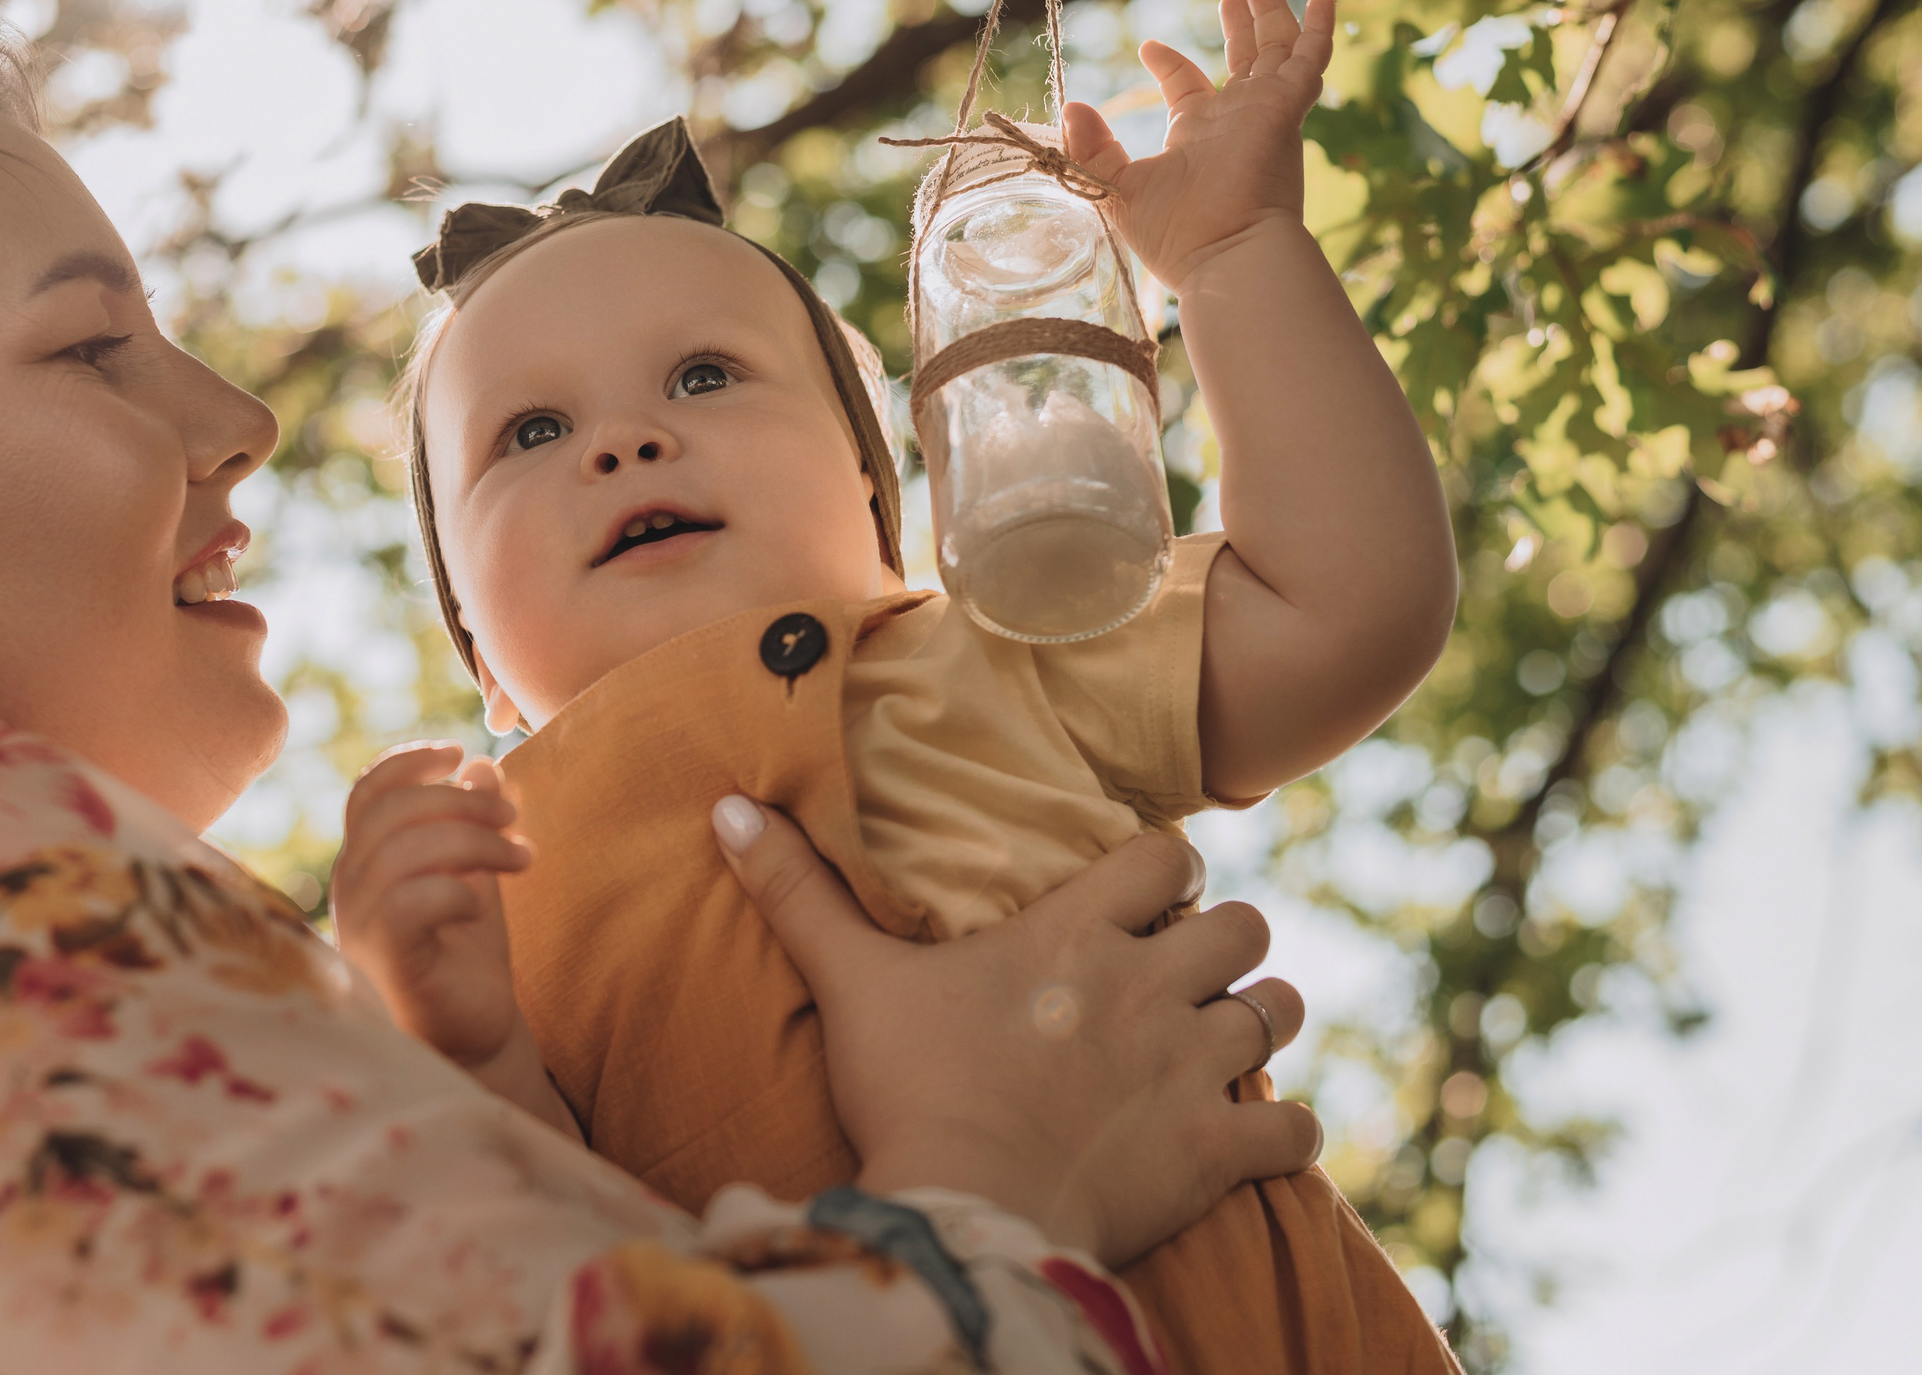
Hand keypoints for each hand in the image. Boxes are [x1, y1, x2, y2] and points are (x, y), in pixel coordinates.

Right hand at [332, 744, 531, 1070]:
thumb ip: (471, 823)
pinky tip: (481, 906)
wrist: (473, 1034)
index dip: (409, 763)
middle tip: (514, 817)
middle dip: (462, 800)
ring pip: (405, 850)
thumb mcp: (474, 874)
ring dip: (475, 842)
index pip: (368, 793)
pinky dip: (455, 891)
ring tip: (522, 858)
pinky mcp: (386, 961)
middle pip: (393, 810)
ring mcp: (361, 926)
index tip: (459, 753)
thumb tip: (482, 764)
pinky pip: (409, 903)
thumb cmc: (467, 955)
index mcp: (366, 862)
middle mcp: (351, 888)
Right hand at [712, 796, 1316, 1264]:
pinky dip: (1283, 1132)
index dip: (1163, 873)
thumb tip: (727, 811)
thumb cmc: (909, 1091)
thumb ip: (798, 893)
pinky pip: (1293, 1128)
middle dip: (1223, 942)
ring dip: (1259, 1021)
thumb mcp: (852, 984)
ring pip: (1281, 1012)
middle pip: (1243, 925)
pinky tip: (1254, 1136)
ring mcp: (1193, 1067)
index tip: (1139, 898)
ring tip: (1224, 1039)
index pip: (1166, 857)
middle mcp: (1151, 985)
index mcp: (1078, 934)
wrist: (964, 1210)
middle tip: (1183, 971)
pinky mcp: (1216, 1150)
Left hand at [1060, 0, 1334, 289]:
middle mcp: (1236, 121)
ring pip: (1274, 49)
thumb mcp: (1115, 188)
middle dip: (1240, 24)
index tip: (1149, 46)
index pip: (1189, 88)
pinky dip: (1318, 29)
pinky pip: (1309, 60)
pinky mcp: (1286, 109)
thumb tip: (1072, 106)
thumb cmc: (1173, 235)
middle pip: (1243, 60)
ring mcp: (1265, 113)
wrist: (1224, 258)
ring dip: (1270, 11)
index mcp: (1198, 137)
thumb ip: (1091, 148)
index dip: (1171, 63)